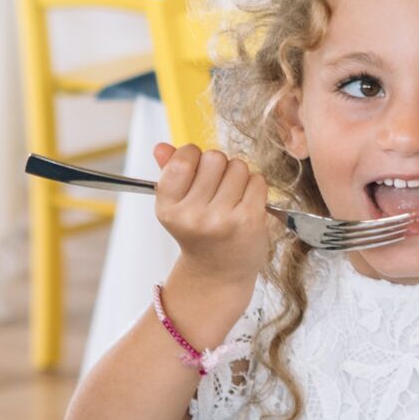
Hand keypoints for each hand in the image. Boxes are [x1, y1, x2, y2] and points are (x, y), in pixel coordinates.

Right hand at [150, 140, 272, 294]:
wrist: (218, 272)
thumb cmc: (199, 232)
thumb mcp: (176, 205)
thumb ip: (169, 172)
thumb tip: (161, 147)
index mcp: (168, 208)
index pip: (183, 158)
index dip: (193, 156)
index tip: (196, 171)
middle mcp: (192, 215)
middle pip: (214, 157)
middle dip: (218, 166)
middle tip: (216, 188)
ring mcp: (222, 219)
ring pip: (238, 166)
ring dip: (238, 176)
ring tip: (232, 198)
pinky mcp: (249, 220)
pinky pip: (257, 181)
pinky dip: (255, 187)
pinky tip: (246, 203)